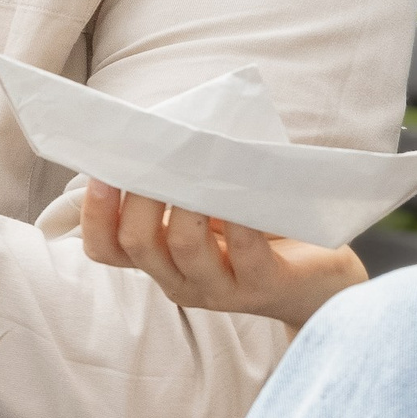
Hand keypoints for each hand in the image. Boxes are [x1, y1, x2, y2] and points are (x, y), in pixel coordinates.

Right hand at [81, 181, 369, 329]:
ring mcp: (221, 290)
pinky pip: (243, 250)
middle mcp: (182, 282)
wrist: (322, 281)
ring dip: (185, 202)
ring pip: (183, 248)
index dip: (94, 214)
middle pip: (138, 244)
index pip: (105, 249)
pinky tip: (240, 185)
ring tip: (196, 164)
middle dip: (140, 195)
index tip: (100, 172)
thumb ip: (183, 183)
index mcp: (161, 262)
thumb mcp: (211, 210)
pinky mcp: (264, 286)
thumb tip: (165, 127)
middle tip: (156, 154)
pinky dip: (237, 215)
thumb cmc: (260, 232)